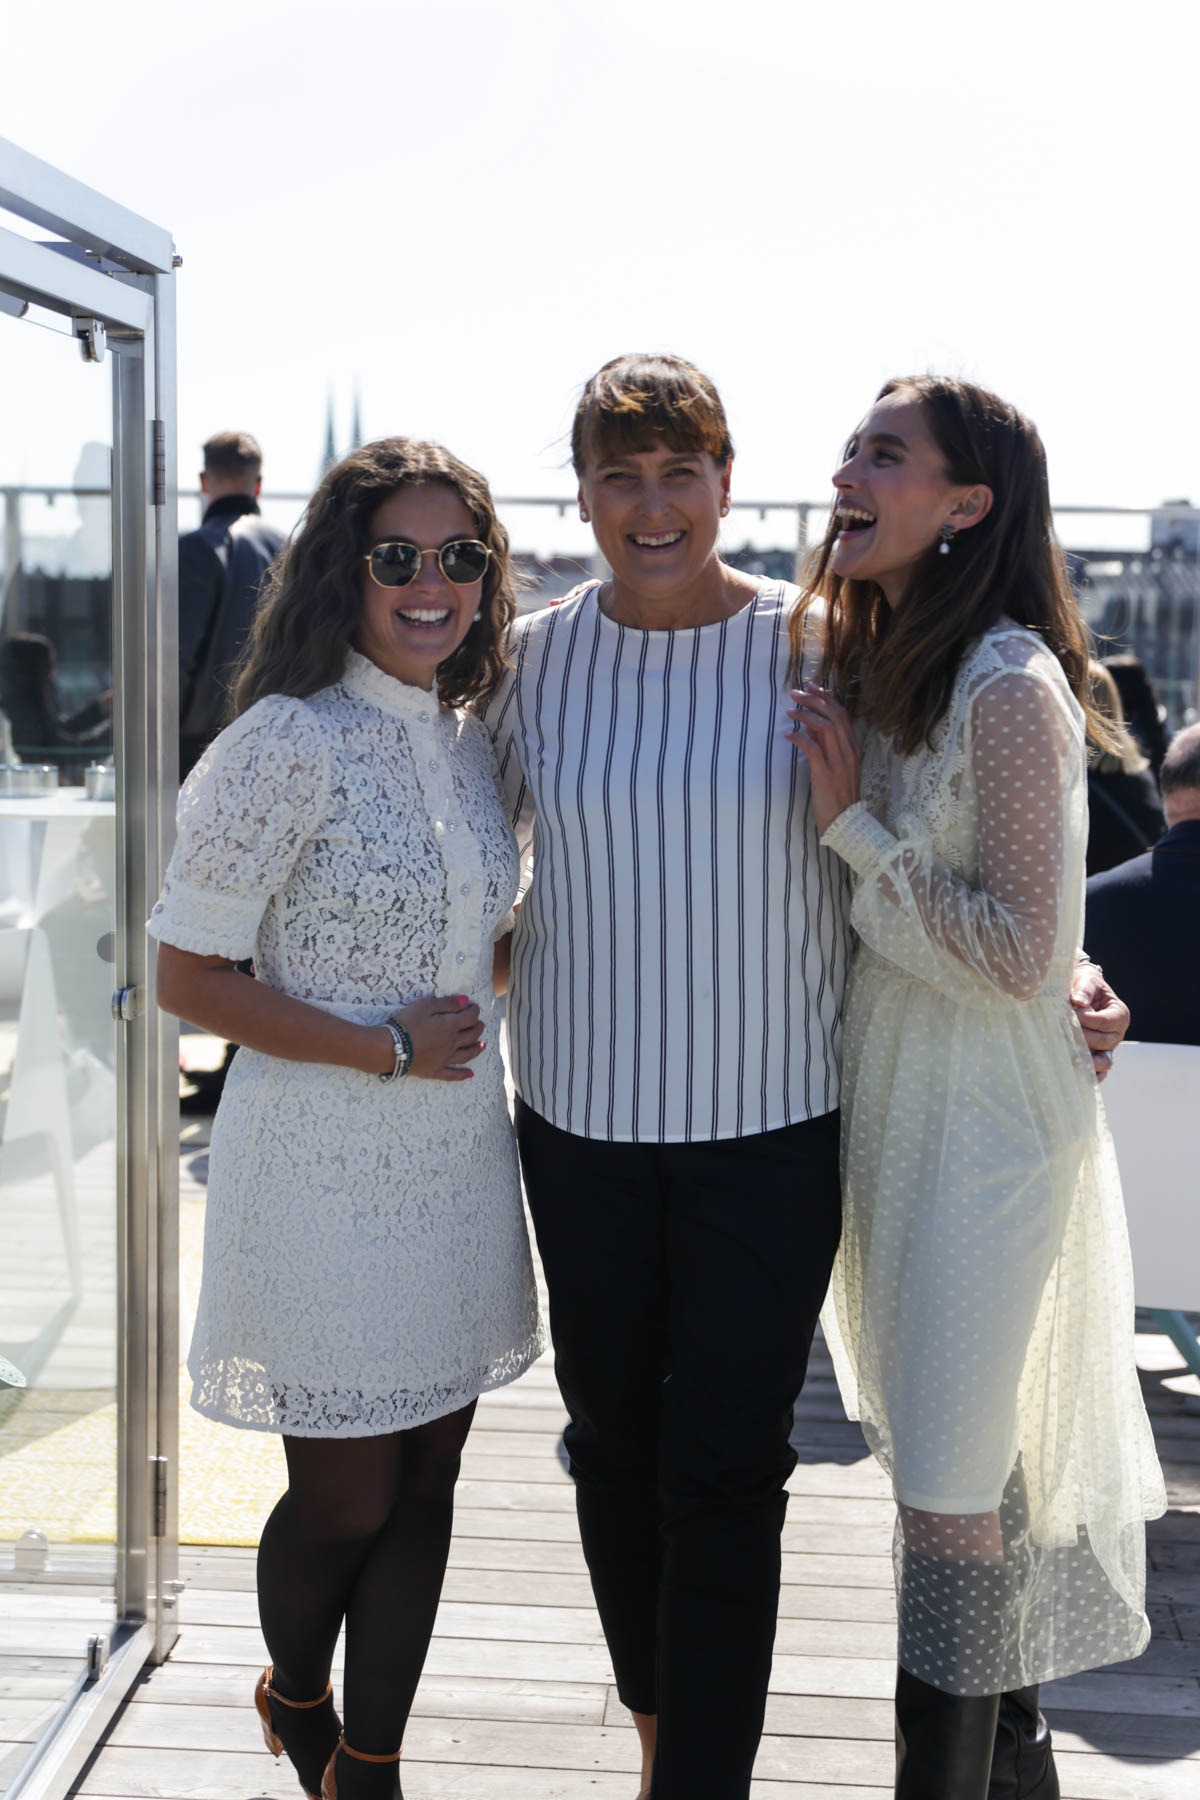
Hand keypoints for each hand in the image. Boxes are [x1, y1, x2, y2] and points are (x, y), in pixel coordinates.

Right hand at [383, 994, 484, 1081]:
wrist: (391, 1048)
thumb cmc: (406, 1023)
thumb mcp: (425, 1006)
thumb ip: (447, 1003)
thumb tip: (466, 1001)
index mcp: (450, 1026)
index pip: (470, 1017)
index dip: (475, 1010)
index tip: (474, 1007)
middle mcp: (452, 1043)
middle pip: (471, 1036)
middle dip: (478, 1028)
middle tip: (480, 1024)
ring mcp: (444, 1059)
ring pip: (466, 1054)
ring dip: (476, 1049)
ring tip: (483, 1045)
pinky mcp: (434, 1070)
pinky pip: (452, 1075)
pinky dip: (463, 1075)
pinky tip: (470, 1074)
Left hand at [785, 682, 860, 834]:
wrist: (845, 822)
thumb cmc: (838, 795)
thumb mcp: (837, 766)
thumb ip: (827, 745)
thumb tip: (811, 725)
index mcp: (853, 748)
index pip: (842, 714)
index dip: (826, 697)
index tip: (812, 686)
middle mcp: (849, 751)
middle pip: (833, 715)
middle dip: (813, 700)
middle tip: (796, 692)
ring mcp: (839, 762)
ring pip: (825, 727)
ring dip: (805, 715)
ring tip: (789, 710)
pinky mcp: (826, 774)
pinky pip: (812, 748)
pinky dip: (798, 737)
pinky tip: (787, 734)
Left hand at [1069, 963, 1128, 1083]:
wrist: (1080, 992)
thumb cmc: (1084, 985)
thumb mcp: (1086, 980)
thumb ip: (1084, 990)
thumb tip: (1078, 1002)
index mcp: (1119, 1014)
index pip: (1104, 1022)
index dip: (1086, 1021)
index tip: (1068, 1016)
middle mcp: (1117, 1034)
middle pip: (1103, 1042)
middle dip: (1082, 1038)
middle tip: (1062, 1033)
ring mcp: (1108, 1048)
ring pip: (1104, 1060)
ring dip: (1088, 1061)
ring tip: (1071, 1060)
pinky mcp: (1097, 1057)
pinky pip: (1099, 1071)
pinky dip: (1092, 1076)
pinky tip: (1079, 1078)